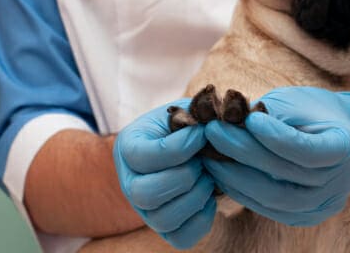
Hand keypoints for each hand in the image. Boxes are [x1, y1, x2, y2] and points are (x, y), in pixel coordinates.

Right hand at [113, 99, 215, 248]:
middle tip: (204, 160)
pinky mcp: (165, 228)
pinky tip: (209, 196)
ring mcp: (145, 209)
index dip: (181, 146)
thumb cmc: (180, 125)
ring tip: (208, 177)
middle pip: (145, 193)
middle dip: (185, 175)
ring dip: (195, 197)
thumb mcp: (181, 111)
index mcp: (128, 148)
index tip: (203, 133)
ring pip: (162, 218)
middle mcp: (129, 182)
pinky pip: (181, 238)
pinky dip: (201, 219)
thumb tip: (220, 116)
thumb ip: (195, 112)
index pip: (146, 156)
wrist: (174, 146)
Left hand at [203, 87, 349, 225]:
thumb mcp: (295, 102)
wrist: (336, 134)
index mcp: (345, 147)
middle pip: (285, 173)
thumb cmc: (311, 110)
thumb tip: (226, 122)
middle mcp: (339, 182)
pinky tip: (221, 173)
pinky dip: (242, 191)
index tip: (248, 119)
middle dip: (243, 152)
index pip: (307, 150)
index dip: (275, 136)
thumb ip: (268, 114)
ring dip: (235, 176)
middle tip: (213, 132)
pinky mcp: (304, 216)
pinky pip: (268, 207)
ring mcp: (322, 204)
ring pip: (273, 196)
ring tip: (210, 154)